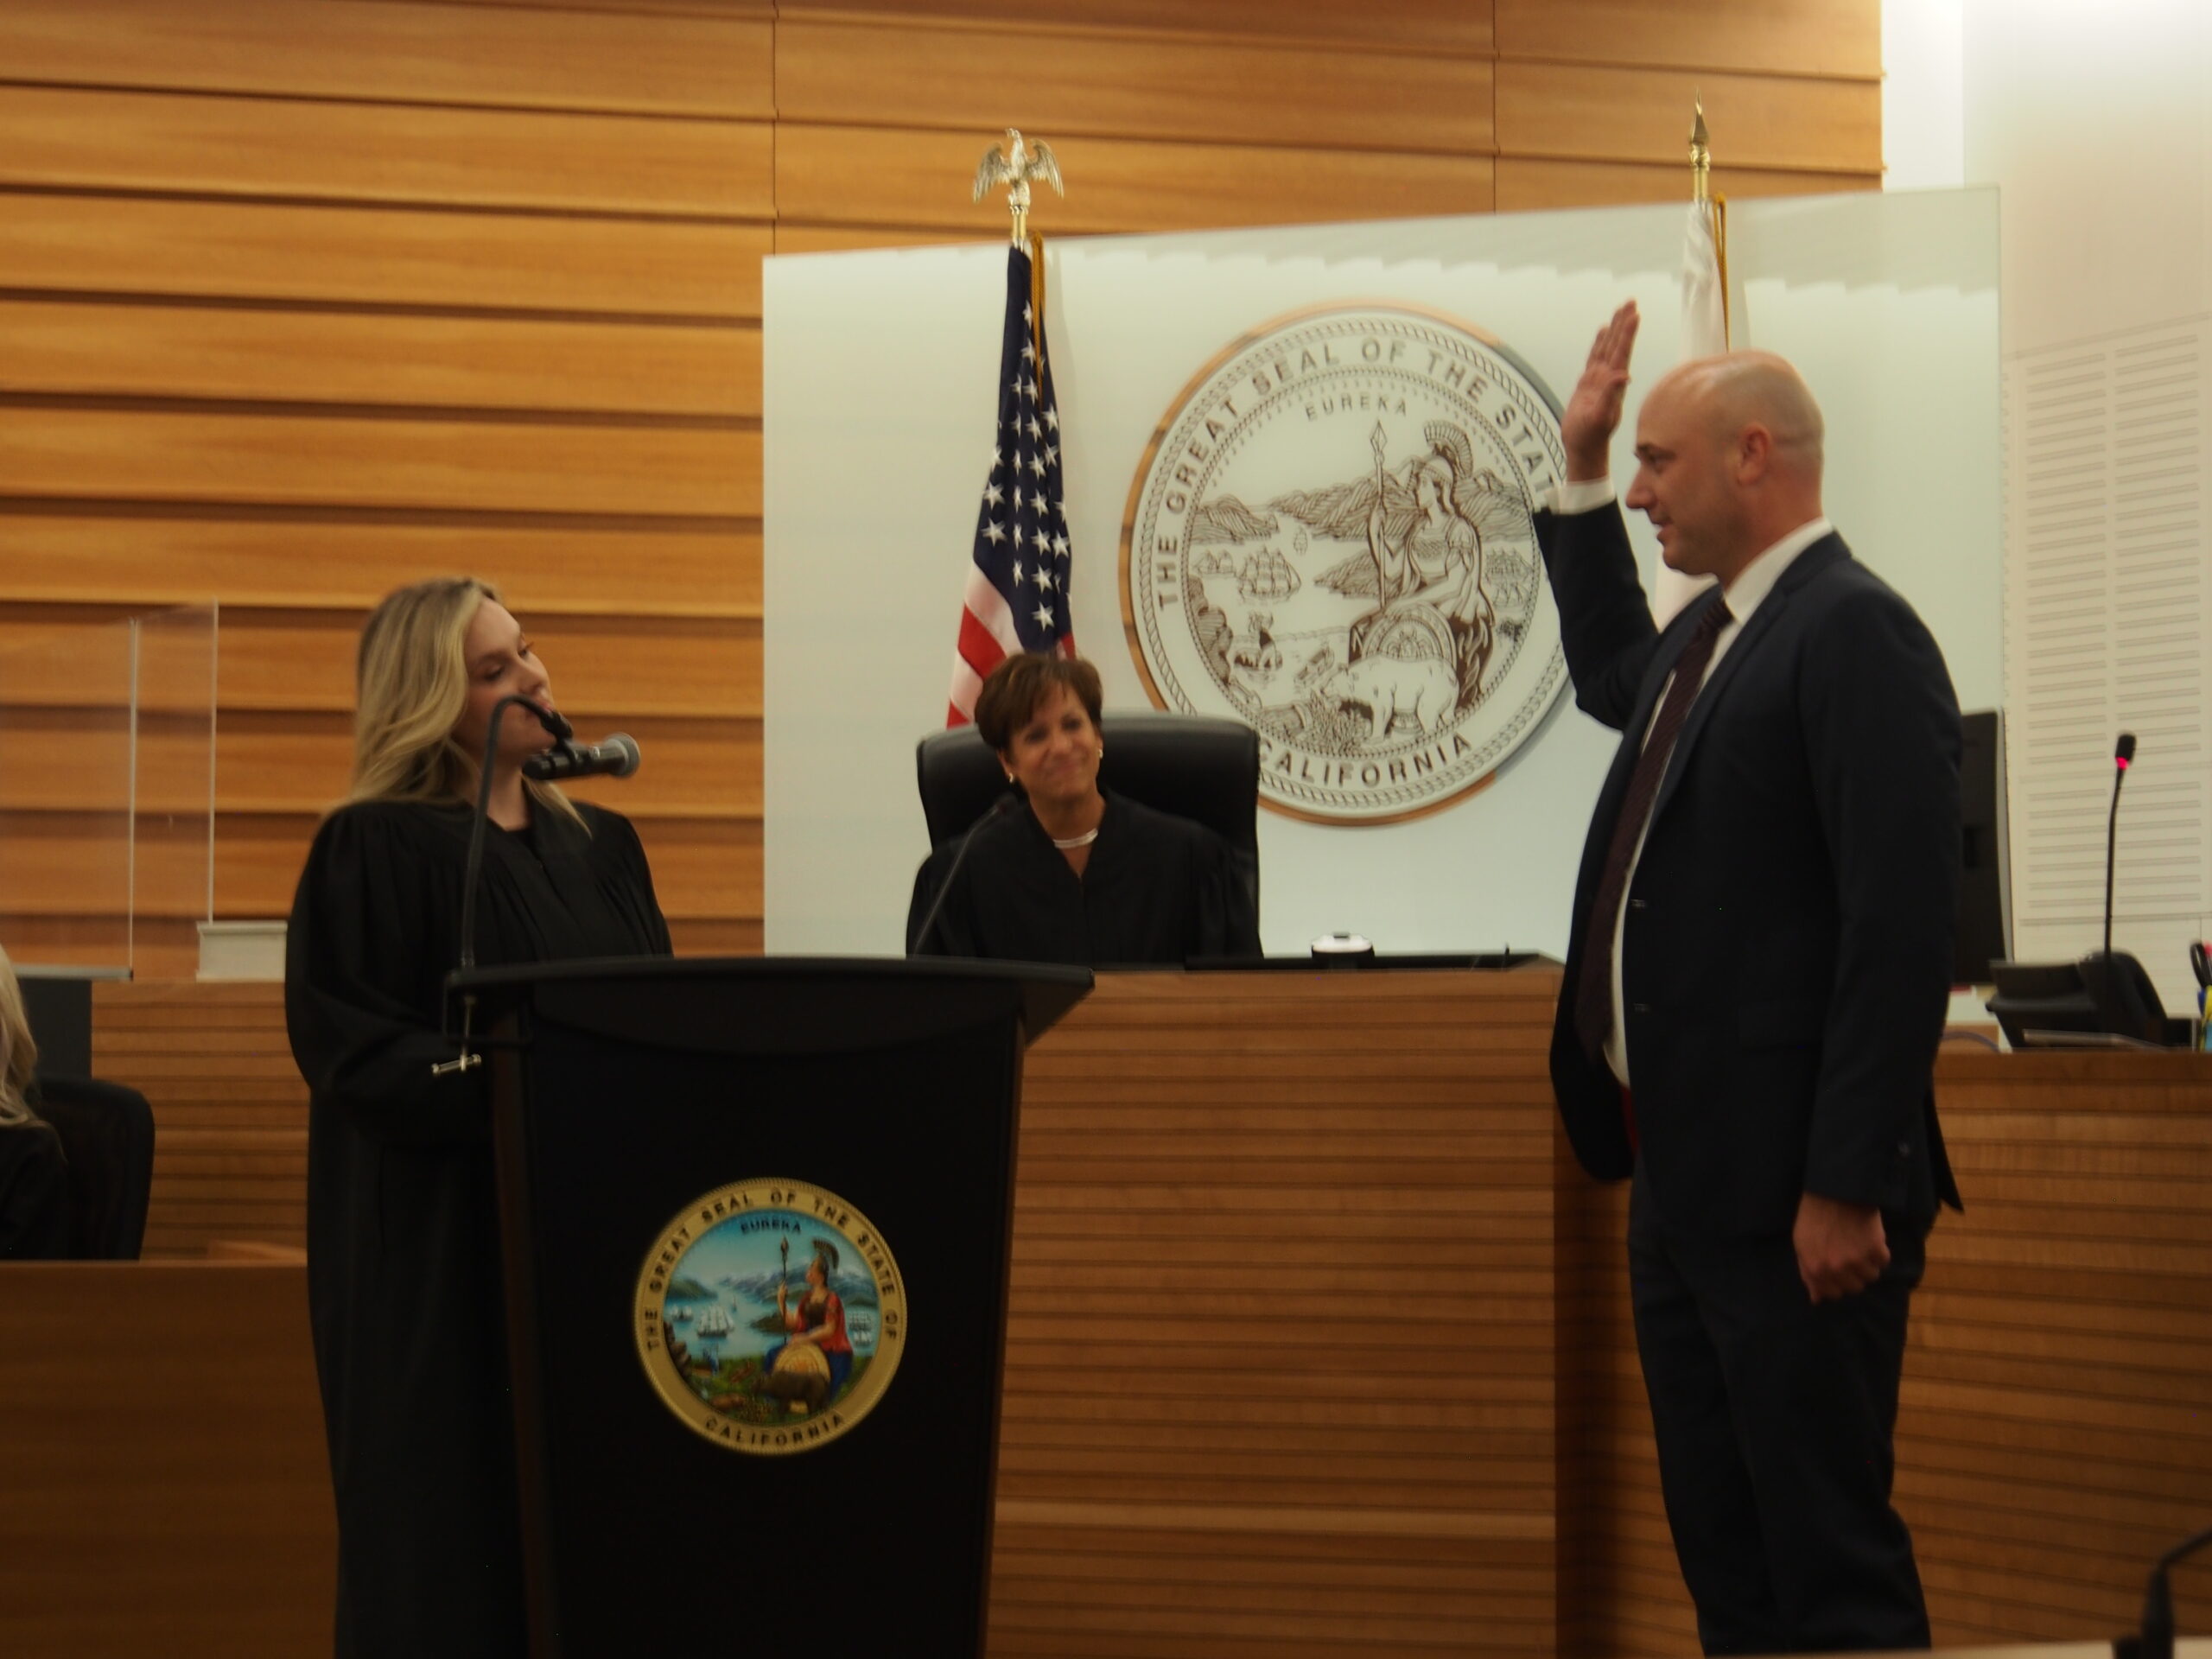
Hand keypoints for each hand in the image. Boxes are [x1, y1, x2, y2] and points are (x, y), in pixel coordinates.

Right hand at [1561, 301, 1638, 480]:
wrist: (1584, 447)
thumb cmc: (1591, 436)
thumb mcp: (1601, 417)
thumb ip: (1610, 395)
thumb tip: (1623, 375)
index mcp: (1613, 383)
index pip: (1622, 352)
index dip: (1628, 333)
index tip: (1634, 314)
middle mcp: (1609, 377)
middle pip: (1617, 344)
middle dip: (1624, 323)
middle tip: (1630, 302)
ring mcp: (1599, 379)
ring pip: (1607, 347)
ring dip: (1615, 329)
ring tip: (1620, 310)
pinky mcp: (1589, 383)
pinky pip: (1595, 357)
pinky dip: (1599, 343)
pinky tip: (1602, 332)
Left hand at [1792, 1191, 1887, 1302]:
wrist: (1834, 1190)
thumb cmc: (1814, 1215)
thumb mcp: (1801, 1244)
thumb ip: (1808, 1274)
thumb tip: (1816, 1300)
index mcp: (1816, 1269)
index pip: (1833, 1294)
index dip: (1837, 1284)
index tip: (1839, 1272)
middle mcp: (1837, 1269)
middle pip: (1855, 1288)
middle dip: (1853, 1275)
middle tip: (1850, 1257)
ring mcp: (1857, 1260)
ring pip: (1871, 1276)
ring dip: (1868, 1264)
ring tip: (1860, 1245)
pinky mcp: (1876, 1249)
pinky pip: (1883, 1261)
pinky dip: (1879, 1252)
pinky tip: (1869, 1238)